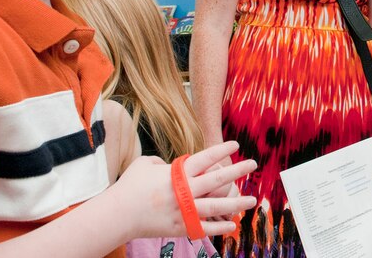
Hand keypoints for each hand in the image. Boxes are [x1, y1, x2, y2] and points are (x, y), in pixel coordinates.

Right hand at [111, 141, 257, 238]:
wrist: (117, 215)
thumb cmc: (129, 186)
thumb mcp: (144, 164)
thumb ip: (161, 161)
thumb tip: (168, 164)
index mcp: (177, 173)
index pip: (205, 158)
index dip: (221, 150)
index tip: (235, 143)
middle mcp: (184, 191)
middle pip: (217, 180)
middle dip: (238, 170)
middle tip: (253, 164)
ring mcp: (184, 210)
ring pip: (217, 206)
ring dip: (237, 203)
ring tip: (252, 199)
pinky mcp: (181, 227)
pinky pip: (205, 227)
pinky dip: (220, 227)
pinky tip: (233, 224)